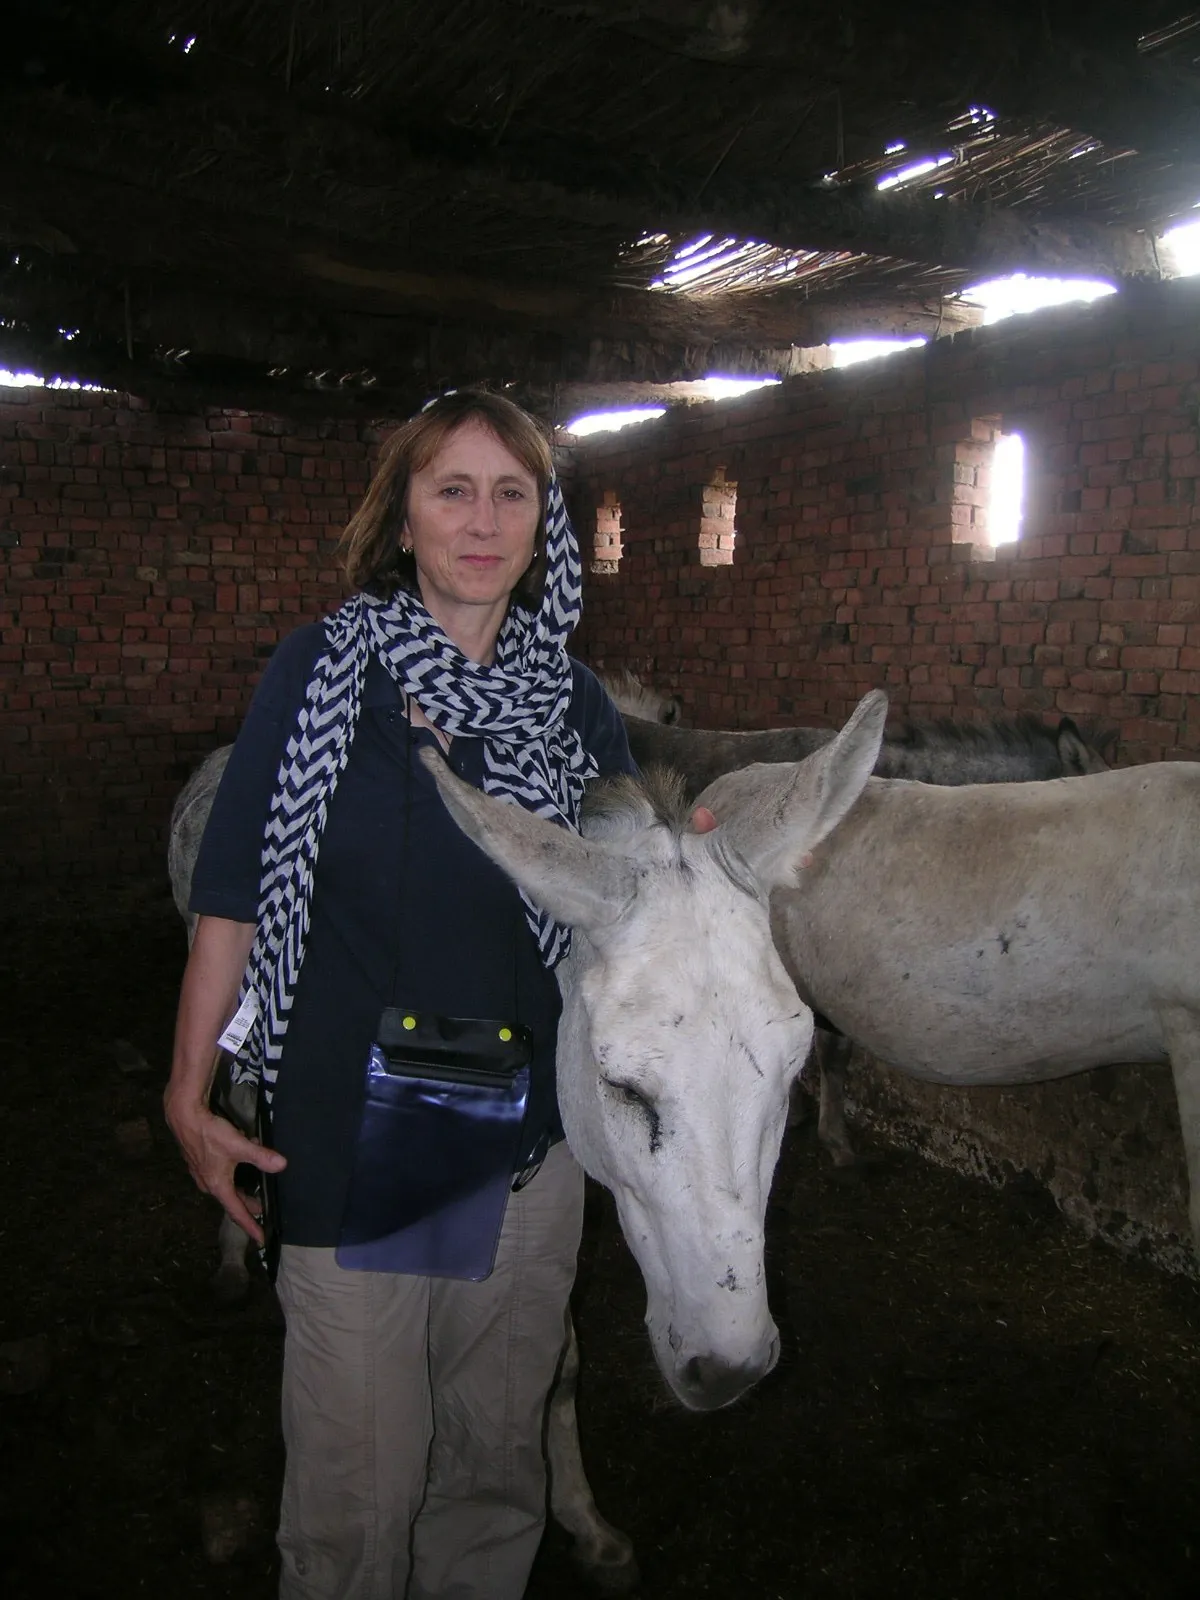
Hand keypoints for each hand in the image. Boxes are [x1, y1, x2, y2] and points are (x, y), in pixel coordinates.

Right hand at [164, 1090, 286, 1247]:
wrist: (184, 1116)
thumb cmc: (210, 1134)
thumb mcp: (239, 1145)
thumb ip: (260, 1156)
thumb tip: (282, 1165)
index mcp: (218, 1186)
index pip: (237, 1212)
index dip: (250, 1226)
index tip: (260, 1239)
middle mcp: (208, 1184)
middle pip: (232, 1199)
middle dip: (248, 1204)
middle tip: (262, 1208)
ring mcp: (201, 1173)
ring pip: (226, 1185)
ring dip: (241, 1185)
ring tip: (255, 1183)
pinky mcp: (199, 1162)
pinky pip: (220, 1173)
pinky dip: (233, 1171)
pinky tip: (242, 1156)